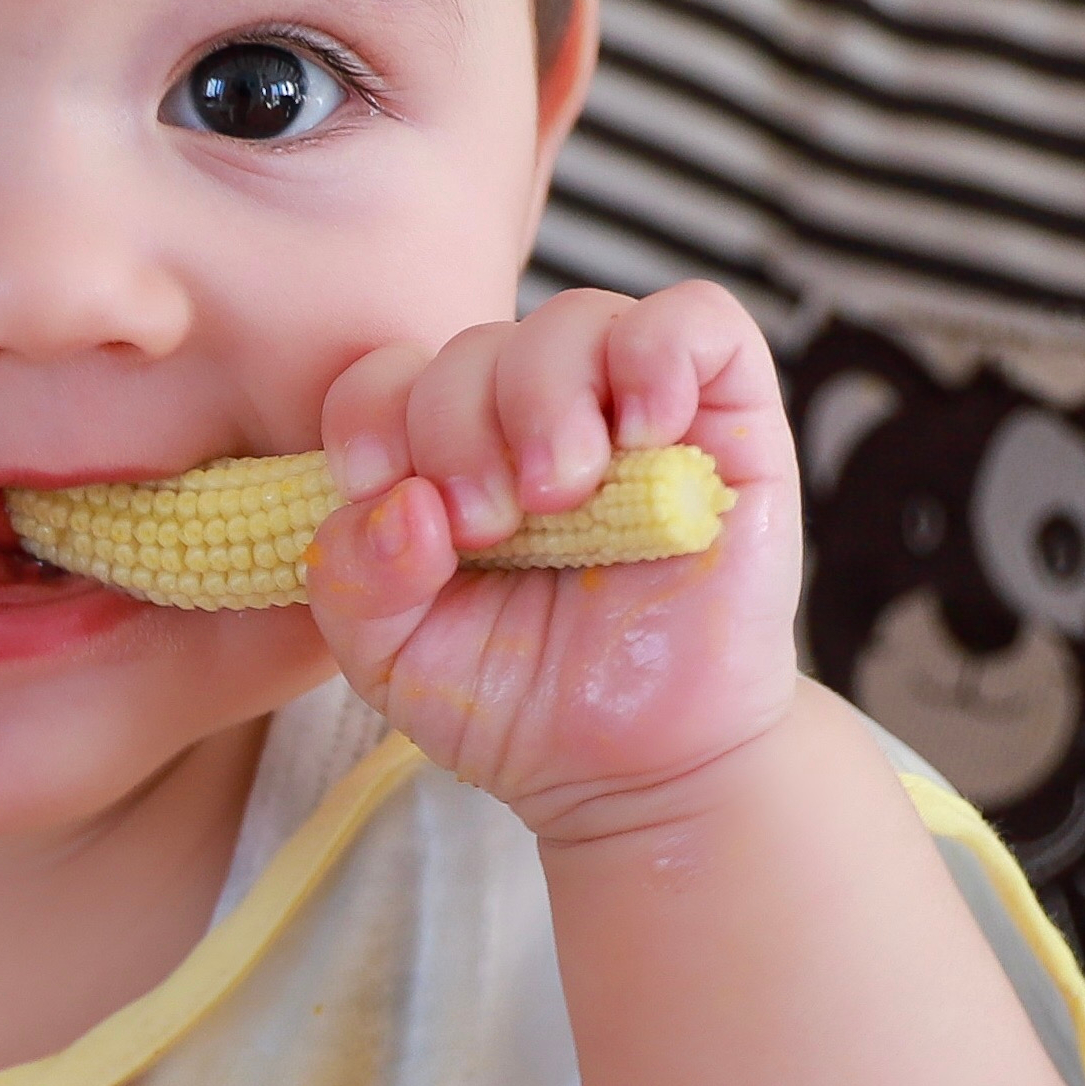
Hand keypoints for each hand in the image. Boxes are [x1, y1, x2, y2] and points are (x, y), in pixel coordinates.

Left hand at [300, 281, 802, 829]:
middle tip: (486, 527)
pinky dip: (659, 353)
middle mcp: (533, 416)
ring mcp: (630, 411)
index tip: (389, 497)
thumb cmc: (518, 700)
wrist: (637, 766)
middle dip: (457, 430)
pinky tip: (643, 431)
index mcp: (445, 453)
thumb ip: (355, 577)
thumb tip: (402, 499)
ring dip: (545, 399)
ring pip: (575, 318)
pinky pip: (699, 320)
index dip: (374, 416)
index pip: (390, 373)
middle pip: (475, 345)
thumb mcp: (393, 657)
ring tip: (560, 495)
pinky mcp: (729, 418)